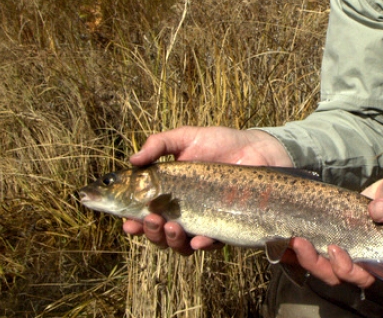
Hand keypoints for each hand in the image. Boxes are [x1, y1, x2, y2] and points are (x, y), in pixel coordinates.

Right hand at [122, 126, 292, 254]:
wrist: (257, 149)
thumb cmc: (220, 142)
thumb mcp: (186, 138)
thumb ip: (159, 144)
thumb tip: (132, 160)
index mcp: (169, 193)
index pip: (144, 212)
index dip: (132, 221)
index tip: (126, 221)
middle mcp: (183, 211)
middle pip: (158, 233)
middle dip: (150, 231)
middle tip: (151, 219)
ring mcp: (203, 221)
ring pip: (179, 244)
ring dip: (170, 241)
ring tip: (171, 227)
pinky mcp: (225, 227)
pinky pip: (209, 243)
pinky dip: (201, 244)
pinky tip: (198, 239)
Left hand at [286, 166, 382, 287]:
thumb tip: (378, 212)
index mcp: (380, 254)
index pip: (361, 274)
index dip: (346, 269)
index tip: (335, 250)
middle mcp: (361, 253)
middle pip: (334, 273)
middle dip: (316, 263)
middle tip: (301, 242)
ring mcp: (345, 242)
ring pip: (321, 262)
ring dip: (305, 254)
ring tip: (293, 236)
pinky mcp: (333, 229)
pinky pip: (315, 242)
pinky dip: (301, 242)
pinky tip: (287, 232)